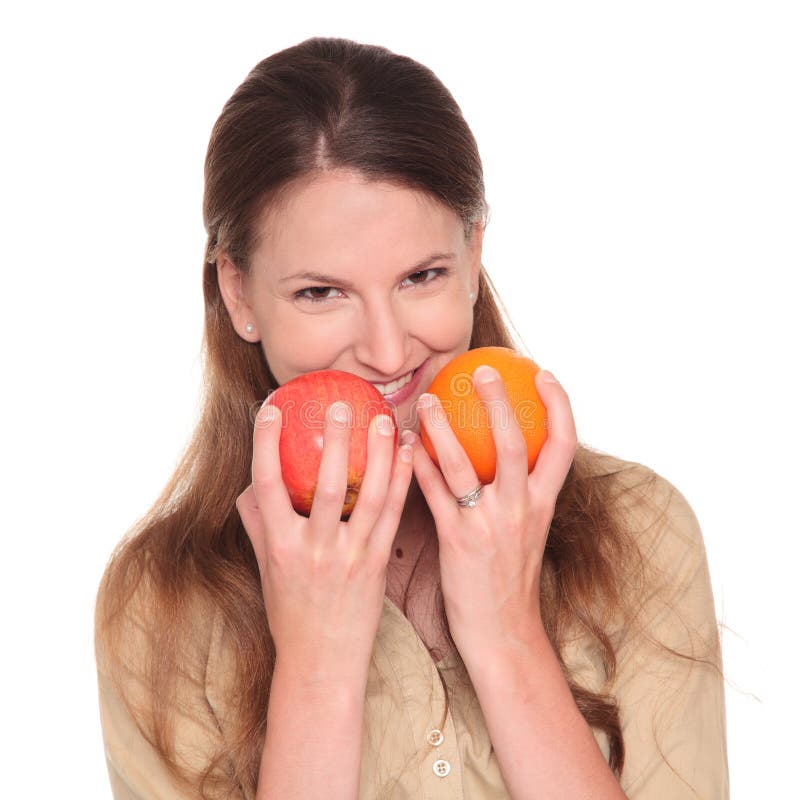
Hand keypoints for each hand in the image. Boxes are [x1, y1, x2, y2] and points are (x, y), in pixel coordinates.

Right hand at [236, 400, 413, 684]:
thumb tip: (252, 483)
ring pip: (366, 496)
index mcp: (279, 546)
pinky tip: (410, 454)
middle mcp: (313, 549)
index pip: (265, 484)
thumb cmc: (290, 612)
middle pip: (322, 484)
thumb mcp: (266, 568)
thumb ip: (258, 523)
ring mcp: (349, 557)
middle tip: (340, 404)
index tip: (270, 407)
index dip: (265, 443)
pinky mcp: (377, 564)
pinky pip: (392, 515)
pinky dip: (402, 481)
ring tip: (384, 419)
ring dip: (378, 454)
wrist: (322, 662)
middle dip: (332, 440)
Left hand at [404, 367, 577, 658]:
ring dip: (442, 428)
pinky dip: (417, 467)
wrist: (503, 633)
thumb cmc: (510, 577)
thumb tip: (499, 452)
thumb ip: (518, 492)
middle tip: (480, 370)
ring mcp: (489, 525)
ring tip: (426, 400)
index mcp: (544, 503)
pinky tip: (402, 446)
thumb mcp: (526, 530)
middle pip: (516, 442)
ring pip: (465, 463)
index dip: (559, 404)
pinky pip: (433, 494)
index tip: (542, 373)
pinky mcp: (457, 542)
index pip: (564, 445)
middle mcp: (522, 509)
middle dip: (500, 402)